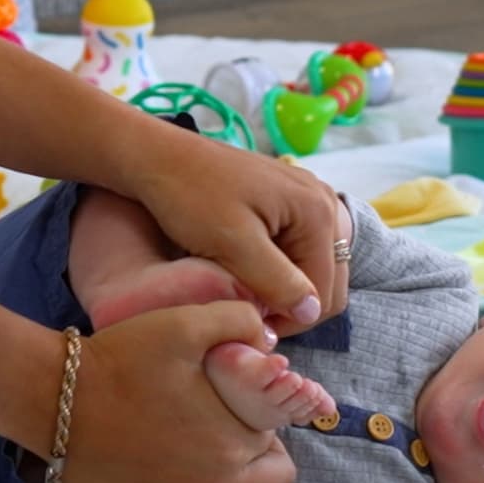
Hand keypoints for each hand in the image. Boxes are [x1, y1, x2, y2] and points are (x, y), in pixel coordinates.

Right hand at [61, 301, 296, 482]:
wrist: (57, 399)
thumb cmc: (120, 359)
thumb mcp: (183, 323)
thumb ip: (238, 320)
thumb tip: (268, 337)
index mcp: (234, 447)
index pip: (280, 455)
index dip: (264, 435)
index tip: (238, 419)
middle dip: (259, 471)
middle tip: (228, 445)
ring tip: (214, 479)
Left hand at [129, 134, 347, 337]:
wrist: (156, 157)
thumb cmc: (190, 196)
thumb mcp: (233, 245)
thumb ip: (276, 280)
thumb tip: (312, 312)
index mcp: (317, 212)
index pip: (324, 292)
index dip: (290, 320)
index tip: (248, 325)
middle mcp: (323, 202)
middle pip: (326, 281)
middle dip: (291, 306)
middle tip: (247, 315)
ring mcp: (306, 201)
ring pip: (311, 269)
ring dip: (283, 290)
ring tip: (243, 295)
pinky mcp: (287, 203)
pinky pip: (296, 251)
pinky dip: (276, 270)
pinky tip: (244, 274)